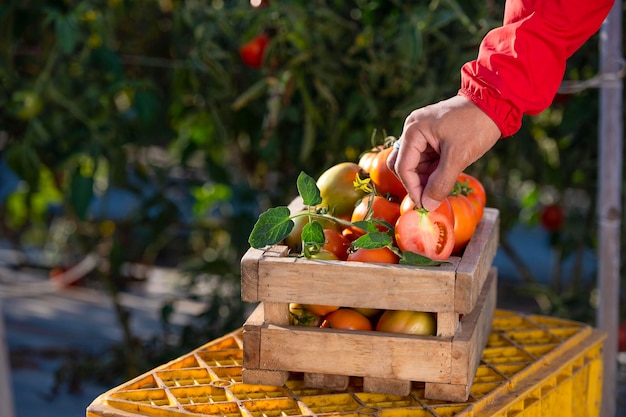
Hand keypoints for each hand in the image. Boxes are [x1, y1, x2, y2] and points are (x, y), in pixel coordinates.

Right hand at [387, 95, 500, 210]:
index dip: (413, 188)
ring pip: (415, 164)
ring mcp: (421, 133)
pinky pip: (425, 159)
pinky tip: (445, 177)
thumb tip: (428, 205)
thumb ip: (441, 183)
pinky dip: (432, 171)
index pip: (403, 167)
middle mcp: (412, 130)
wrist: (495, 103)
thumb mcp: (458, 157)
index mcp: (413, 131)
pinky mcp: (432, 137)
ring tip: (442, 187)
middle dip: (416, 183)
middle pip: (403, 165)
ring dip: (425, 178)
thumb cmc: (476, 126)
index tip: (425, 204)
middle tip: (431, 197)